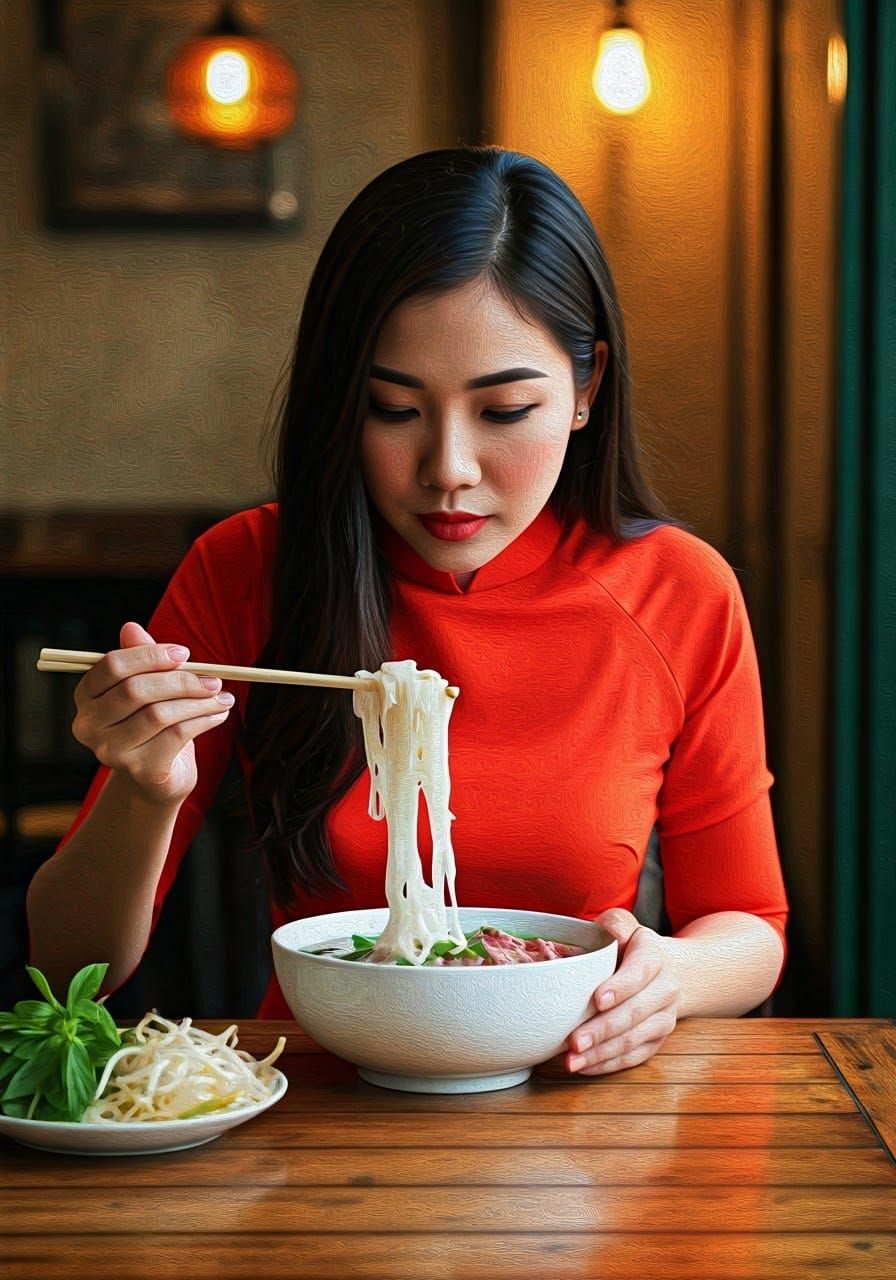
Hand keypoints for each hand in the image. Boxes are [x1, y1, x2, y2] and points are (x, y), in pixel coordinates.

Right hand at [71, 621, 233, 806]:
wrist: (158, 777)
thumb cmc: (153, 724)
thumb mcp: (148, 688)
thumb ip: (140, 658)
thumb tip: (130, 627)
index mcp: (86, 697)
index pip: (112, 666)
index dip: (149, 655)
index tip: (184, 653)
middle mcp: (89, 725)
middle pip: (135, 690)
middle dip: (181, 680)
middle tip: (214, 679)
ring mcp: (111, 751)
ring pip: (159, 714)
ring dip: (199, 702)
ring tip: (222, 697)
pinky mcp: (140, 770)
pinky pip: (177, 735)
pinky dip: (204, 720)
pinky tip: (219, 715)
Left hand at [565, 908, 680, 1075]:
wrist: (675, 971)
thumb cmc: (635, 947)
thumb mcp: (626, 925)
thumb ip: (615, 923)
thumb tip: (609, 935)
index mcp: (655, 957)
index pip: (639, 973)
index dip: (619, 987)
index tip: (597, 999)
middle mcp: (665, 989)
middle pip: (634, 1013)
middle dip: (602, 1030)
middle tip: (573, 1041)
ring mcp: (664, 1018)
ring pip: (634, 1040)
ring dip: (601, 1053)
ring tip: (572, 1061)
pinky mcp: (658, 1040)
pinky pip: (634, 1057)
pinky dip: (608, 1064)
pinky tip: (585, 1067)